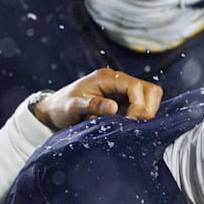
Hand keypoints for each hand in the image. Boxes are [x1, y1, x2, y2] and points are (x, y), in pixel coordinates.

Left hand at [33, 67, 161, 130]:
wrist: (53, 110)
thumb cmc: (60, 107)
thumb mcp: (72, 107)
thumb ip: (92, 106)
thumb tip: (114, 108)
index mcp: (106, 78)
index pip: (136, 87)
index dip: (138, 106)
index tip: (129, 123)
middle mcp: (117, 80)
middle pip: (150, 90)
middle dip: (147, 109)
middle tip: (133, 125)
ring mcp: (121, 89)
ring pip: (150, 96)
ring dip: (146, 112)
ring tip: (131, 126)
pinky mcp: (122, 99)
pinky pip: (142, 104)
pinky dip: (141, 114)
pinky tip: (130, 125)